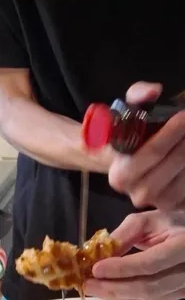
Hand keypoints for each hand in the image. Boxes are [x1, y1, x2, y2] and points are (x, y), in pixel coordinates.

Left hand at [84, 209, 184, 299]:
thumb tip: (100, 253)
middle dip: (114, 287)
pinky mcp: (177, 296)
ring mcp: (184, 287)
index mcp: (182, 246)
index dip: (122, 269)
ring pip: (148, 298)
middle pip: (148, 287)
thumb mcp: (147, 220)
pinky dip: (127, 298)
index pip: (149, 263)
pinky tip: (109, 292)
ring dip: (117, 296)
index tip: (96, 269)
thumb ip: (125, 234)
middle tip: (88, 284)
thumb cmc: (169, 224)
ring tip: (93, 289)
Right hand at [108, 81, 184, 212]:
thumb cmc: (131, 138)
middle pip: (174, 163)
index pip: (152, 152)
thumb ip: (138, 96)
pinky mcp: (177, 208)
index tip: (183, 115)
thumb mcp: (128, 111)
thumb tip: (154, 91)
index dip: (171, 133)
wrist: (133, 166)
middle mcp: (138, 194)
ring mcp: (159, 203)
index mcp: (120, 175)